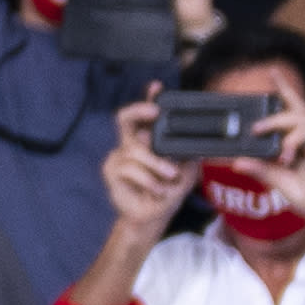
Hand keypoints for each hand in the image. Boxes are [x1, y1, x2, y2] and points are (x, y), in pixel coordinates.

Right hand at [97, 99, 193, 233]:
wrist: (152, 217)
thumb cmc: (167, 192)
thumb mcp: (185, 173)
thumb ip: (188, 157)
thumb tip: (193, 145)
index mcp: (147, 141)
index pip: (145, 115)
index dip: (149, 98)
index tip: (157, 87)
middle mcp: (130, 144)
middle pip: (125, 118)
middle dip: (139, 110)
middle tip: (155, 112)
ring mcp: (119, 157)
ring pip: (135, 150)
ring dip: (156, 164)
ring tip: (170, 176)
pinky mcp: (111, 171)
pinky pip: (130, 168)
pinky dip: (148, 179)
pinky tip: (157, 189)